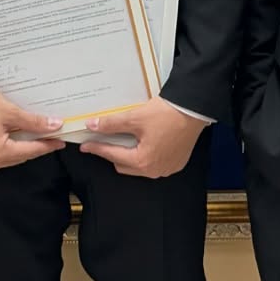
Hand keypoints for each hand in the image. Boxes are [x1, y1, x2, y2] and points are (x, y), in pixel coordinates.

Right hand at [0, 86, 63, 171]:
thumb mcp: (10, 111)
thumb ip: (34, 122)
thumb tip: (55, 125)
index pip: (30, 151)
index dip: (47, 145)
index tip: (61, 140)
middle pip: (18, 156)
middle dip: (34, 145)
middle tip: (49, 135)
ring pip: (7, 156)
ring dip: (20, 146)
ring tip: (34, 134)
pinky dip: (6, 146)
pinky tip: (13, 135)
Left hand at [79, 98, 206, 178]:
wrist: (193, 109)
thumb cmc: (167, 114)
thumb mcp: (135, 117)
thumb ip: (112, 124)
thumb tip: (93, 125)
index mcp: (143, 162)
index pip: (112, 155)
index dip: (97, 148)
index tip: (85, 145)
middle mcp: (155, 171)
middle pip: (124, 165)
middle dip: (113, 152)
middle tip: (104, 139)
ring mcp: (167, 168)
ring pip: (139, 165)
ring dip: (130, 154)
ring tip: (125, 138)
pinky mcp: (176, 162)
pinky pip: (154, 163)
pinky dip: (146, 154)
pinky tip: (144, 141)